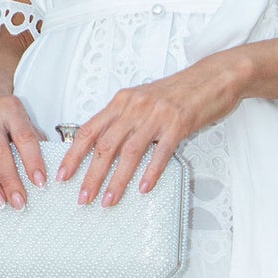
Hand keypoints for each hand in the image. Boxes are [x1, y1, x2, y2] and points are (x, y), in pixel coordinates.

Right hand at [0, 55, 47, 207]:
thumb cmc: (4, 112)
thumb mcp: (22, 116)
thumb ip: (33, 139)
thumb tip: (48, 169)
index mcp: (9, 107)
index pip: (24, 137)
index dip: (32, 161)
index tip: (40, 182)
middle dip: (10, 180)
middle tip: (19, 202)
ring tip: (0, 203)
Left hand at [55, 53, 250, 207]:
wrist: (213, 77)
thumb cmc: (179, 92)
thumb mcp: (143, 100)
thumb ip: (124, 120)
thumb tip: (103, 146)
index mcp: (122, 101)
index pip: (89, 130)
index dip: (73, 155)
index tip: (63, 175)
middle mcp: (135, 106)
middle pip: (105, 145)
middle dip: (91, 175)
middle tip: (83, 197)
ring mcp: (157, 115)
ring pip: (129, 152)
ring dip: (116, 180)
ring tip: (108, 201)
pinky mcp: (179, 124)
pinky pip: (161, 153)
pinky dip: (151, 173)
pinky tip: (143, 189)